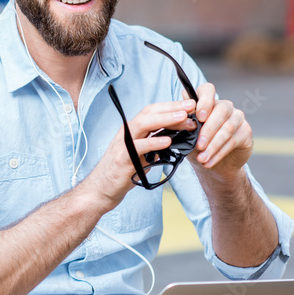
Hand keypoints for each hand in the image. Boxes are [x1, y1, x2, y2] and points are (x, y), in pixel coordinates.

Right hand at [83, 99, 197, 209]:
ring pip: (143, 124)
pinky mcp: (122, 158)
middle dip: (172, 108)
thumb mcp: (142, 154)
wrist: (101, 189)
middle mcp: (127, 133)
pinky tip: (167, 141)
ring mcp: (123, 144)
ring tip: (183, 118)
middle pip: (149, 113)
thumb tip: (177, 139)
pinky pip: (138, 147)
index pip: (152, 111)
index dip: (171, 106)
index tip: (190, 105)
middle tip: (192, 106)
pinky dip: (153, 142)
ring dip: (165, 119)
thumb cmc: (123, 171)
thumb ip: (155, 145)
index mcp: (133, 130)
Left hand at [185, 83, 252, 180]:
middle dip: (208, 130)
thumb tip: (178, 117)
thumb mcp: (186, 135)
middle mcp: (224, 106)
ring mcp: (237, 117)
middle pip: (221, 110)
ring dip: (213, 145)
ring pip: (227, 128)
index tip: (198, 117)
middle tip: (198, 145)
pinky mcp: (246, 131)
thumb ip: (183, 124)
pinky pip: (233, 141)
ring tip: (202, 158)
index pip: (207, 90)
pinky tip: (209, 162)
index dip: (204, 101)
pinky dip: (219, 153)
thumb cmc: (197, 145)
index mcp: (207, 102)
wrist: (212, 165)